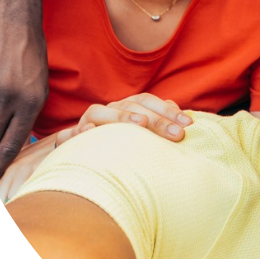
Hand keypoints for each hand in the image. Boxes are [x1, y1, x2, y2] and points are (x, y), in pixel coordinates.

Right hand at [55, 93, 192, 145]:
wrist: (81, 156)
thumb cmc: (121, 145)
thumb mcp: (143, 135)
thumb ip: (162, 124)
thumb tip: (186, 120)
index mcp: (127, 106)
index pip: (149, 102)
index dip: (169, 111)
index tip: (189, 124)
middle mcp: (109, 110)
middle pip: (132, 107)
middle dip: (157, 120)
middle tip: (177, 134)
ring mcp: (88, 123)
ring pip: (101, 113)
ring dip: (122, 116)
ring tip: (142, 123)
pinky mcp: (70, 139)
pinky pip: (71, 134)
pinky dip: (78, 132)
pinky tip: (91, 132)